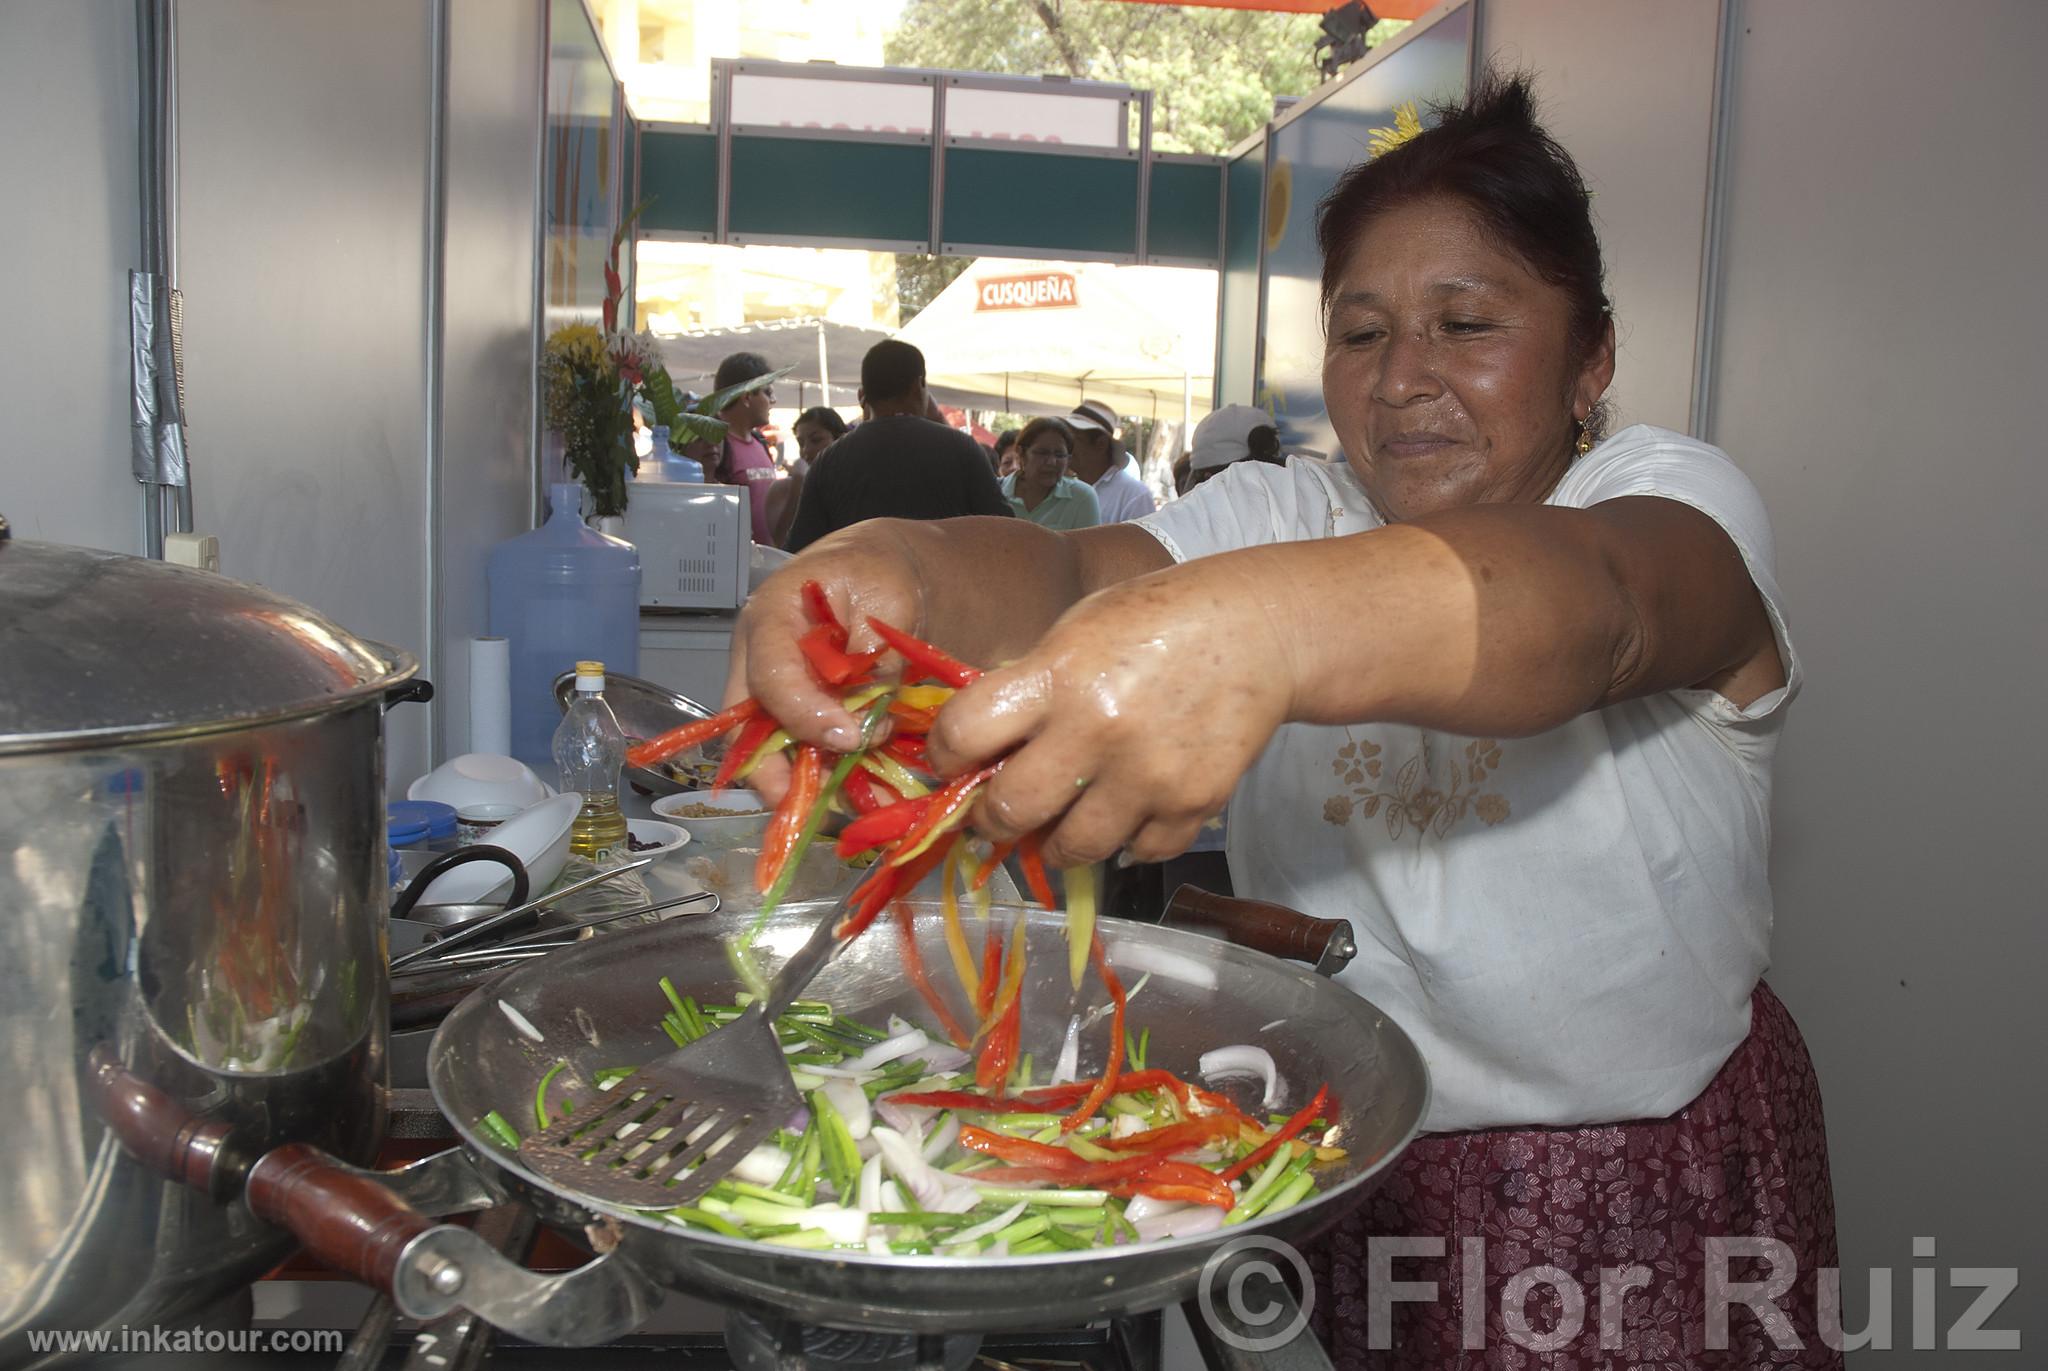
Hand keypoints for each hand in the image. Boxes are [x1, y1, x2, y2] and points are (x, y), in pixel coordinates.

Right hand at [722, 522, 926, 802]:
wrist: (882, 576)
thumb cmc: (877, 575)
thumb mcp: (884, 598)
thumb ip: (873, 657)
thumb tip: (866, 723)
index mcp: (769, 621)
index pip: (771, 678)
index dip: (806, 716)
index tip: (852, 739)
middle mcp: (759, 666)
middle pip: (747, 735)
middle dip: (782, 779)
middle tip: (830, 805)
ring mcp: (775, 699)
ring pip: (774, 760)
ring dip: (815, 789)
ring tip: (863, 805)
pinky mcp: (800, 721)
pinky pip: (806, 761)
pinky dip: (837, 783)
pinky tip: (876, 797)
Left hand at [927, 551, 1298, 868]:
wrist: (1257, 631)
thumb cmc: (1153, 622)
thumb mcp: (1075, 632)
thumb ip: (1028, 688)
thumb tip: (980, 754)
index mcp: (1057, 677)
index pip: (963, 734)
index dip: (944, 755)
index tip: (950, 762)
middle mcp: (1097, 731)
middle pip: (1010, 811)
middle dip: (990, 820)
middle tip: (993, 816)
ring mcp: (1148, 776)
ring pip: (1072, 848)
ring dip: (1056, 841)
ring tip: (1060, 821)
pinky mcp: (1193, 804)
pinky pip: (1138, 853)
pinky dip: (1126, 840)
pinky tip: (1126, 813)